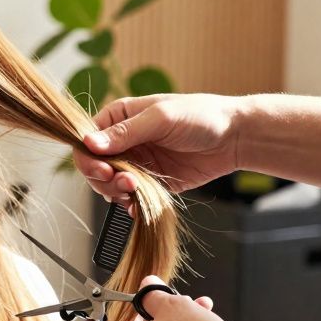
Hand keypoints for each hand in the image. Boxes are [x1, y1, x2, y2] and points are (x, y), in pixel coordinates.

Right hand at [73, 93, 244, 200]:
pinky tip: (139, 203)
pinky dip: (130, 203)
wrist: (234, 138)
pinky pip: (129, 197)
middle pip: (93, 166)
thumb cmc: (200, 116)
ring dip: (116, 191)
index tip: (103, 169)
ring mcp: (135, 163)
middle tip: (125, 182)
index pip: (86, 140)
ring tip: (137, 188)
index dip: (88, 157)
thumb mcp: (161, 118)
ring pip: (108, 184)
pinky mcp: (150, 182)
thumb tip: (89, 143)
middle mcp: (123, 141)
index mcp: (119, 117)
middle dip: (103, 178)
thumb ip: (125, 133)